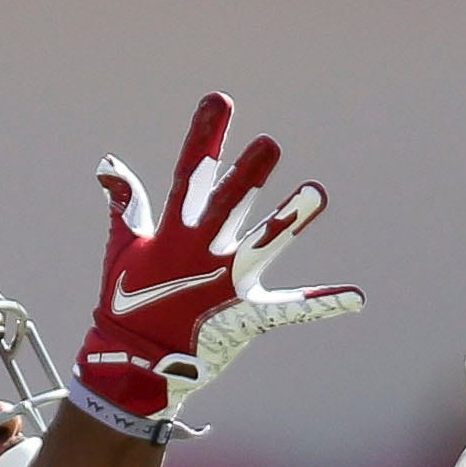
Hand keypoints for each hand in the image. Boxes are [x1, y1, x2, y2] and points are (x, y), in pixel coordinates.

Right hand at [72, 92, 360, 440]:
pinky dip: (323, 305)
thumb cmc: (127, 304)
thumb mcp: (123, 249)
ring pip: (263, 245)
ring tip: (319, 191)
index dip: (205, 138)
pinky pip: (291, 310)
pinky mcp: (246, 316)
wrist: (132, 365)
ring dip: (290, 220)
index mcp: (173, 233)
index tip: (219, 101)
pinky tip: (357, 297)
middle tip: (270, 144)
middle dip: (247, 175)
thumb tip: (109, 163)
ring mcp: (226, 284)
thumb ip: (126, 205)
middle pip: (229, 205)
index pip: (190, 175)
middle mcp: (202, 253)